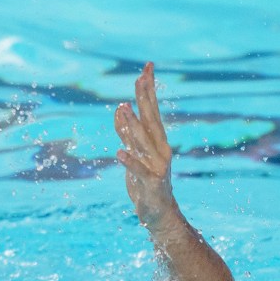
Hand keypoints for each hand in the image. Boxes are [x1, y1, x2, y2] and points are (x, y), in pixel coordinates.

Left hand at [113, 62, 177, 229]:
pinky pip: (138, 170)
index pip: (152, 110)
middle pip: (151, 119)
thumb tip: (120, 110)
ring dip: (132, 126)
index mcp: (157, 140)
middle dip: (145, 98)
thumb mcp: (134, 154)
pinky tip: (119, 152)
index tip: (146, 67)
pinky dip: (129, 161)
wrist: (158, 213)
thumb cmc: (145, 182)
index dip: (148, 89)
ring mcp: (157, 165)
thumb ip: (126, 133)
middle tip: (140, 77)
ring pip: (142, 142)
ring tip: (122, 109)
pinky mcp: (151, 183)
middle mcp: (160, 149)